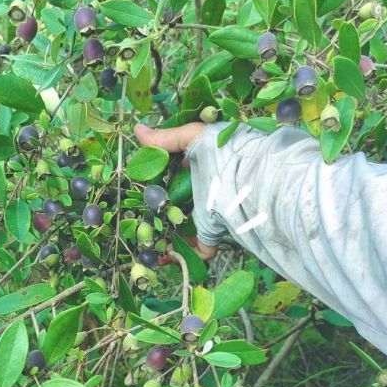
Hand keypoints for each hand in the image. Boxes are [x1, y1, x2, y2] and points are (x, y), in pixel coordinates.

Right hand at [133, 120, 216, 261]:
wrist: (250, 180)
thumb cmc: (224, 153)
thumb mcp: (194, 138)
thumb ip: (166, 138)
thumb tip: (137, 130)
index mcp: (201, 167)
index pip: (176, 173)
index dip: (159, 177)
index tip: (140, 181)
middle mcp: (203, 190)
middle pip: (177, 201)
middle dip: (160, 208)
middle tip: (137, 213)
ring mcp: (208, 213)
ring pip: (185, 225)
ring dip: (168, 231)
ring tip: (145, 236)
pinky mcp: (212, 233)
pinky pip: (198, 249)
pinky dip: (185, 254)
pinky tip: (166, 255)